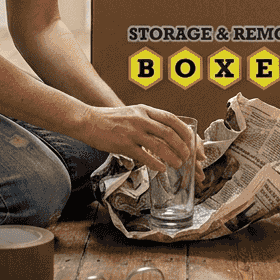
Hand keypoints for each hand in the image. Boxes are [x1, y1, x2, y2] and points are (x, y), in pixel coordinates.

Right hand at [84, 105, 200, 175]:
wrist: (88, 120)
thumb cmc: (110, 119)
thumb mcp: (132, 113)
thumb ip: (148, 120)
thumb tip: (164, 132)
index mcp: (145, 110)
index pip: (171, 119)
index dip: (184, 131)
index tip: (191, 140)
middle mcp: (141, 119)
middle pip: (169, 133)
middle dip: (182, 146)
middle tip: (187, 156)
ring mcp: (133, 132)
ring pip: (160, 145)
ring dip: (172, 156)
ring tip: (178, 164)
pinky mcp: (124, 144)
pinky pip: (145, 156)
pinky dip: (156, 163)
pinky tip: (161, 169)